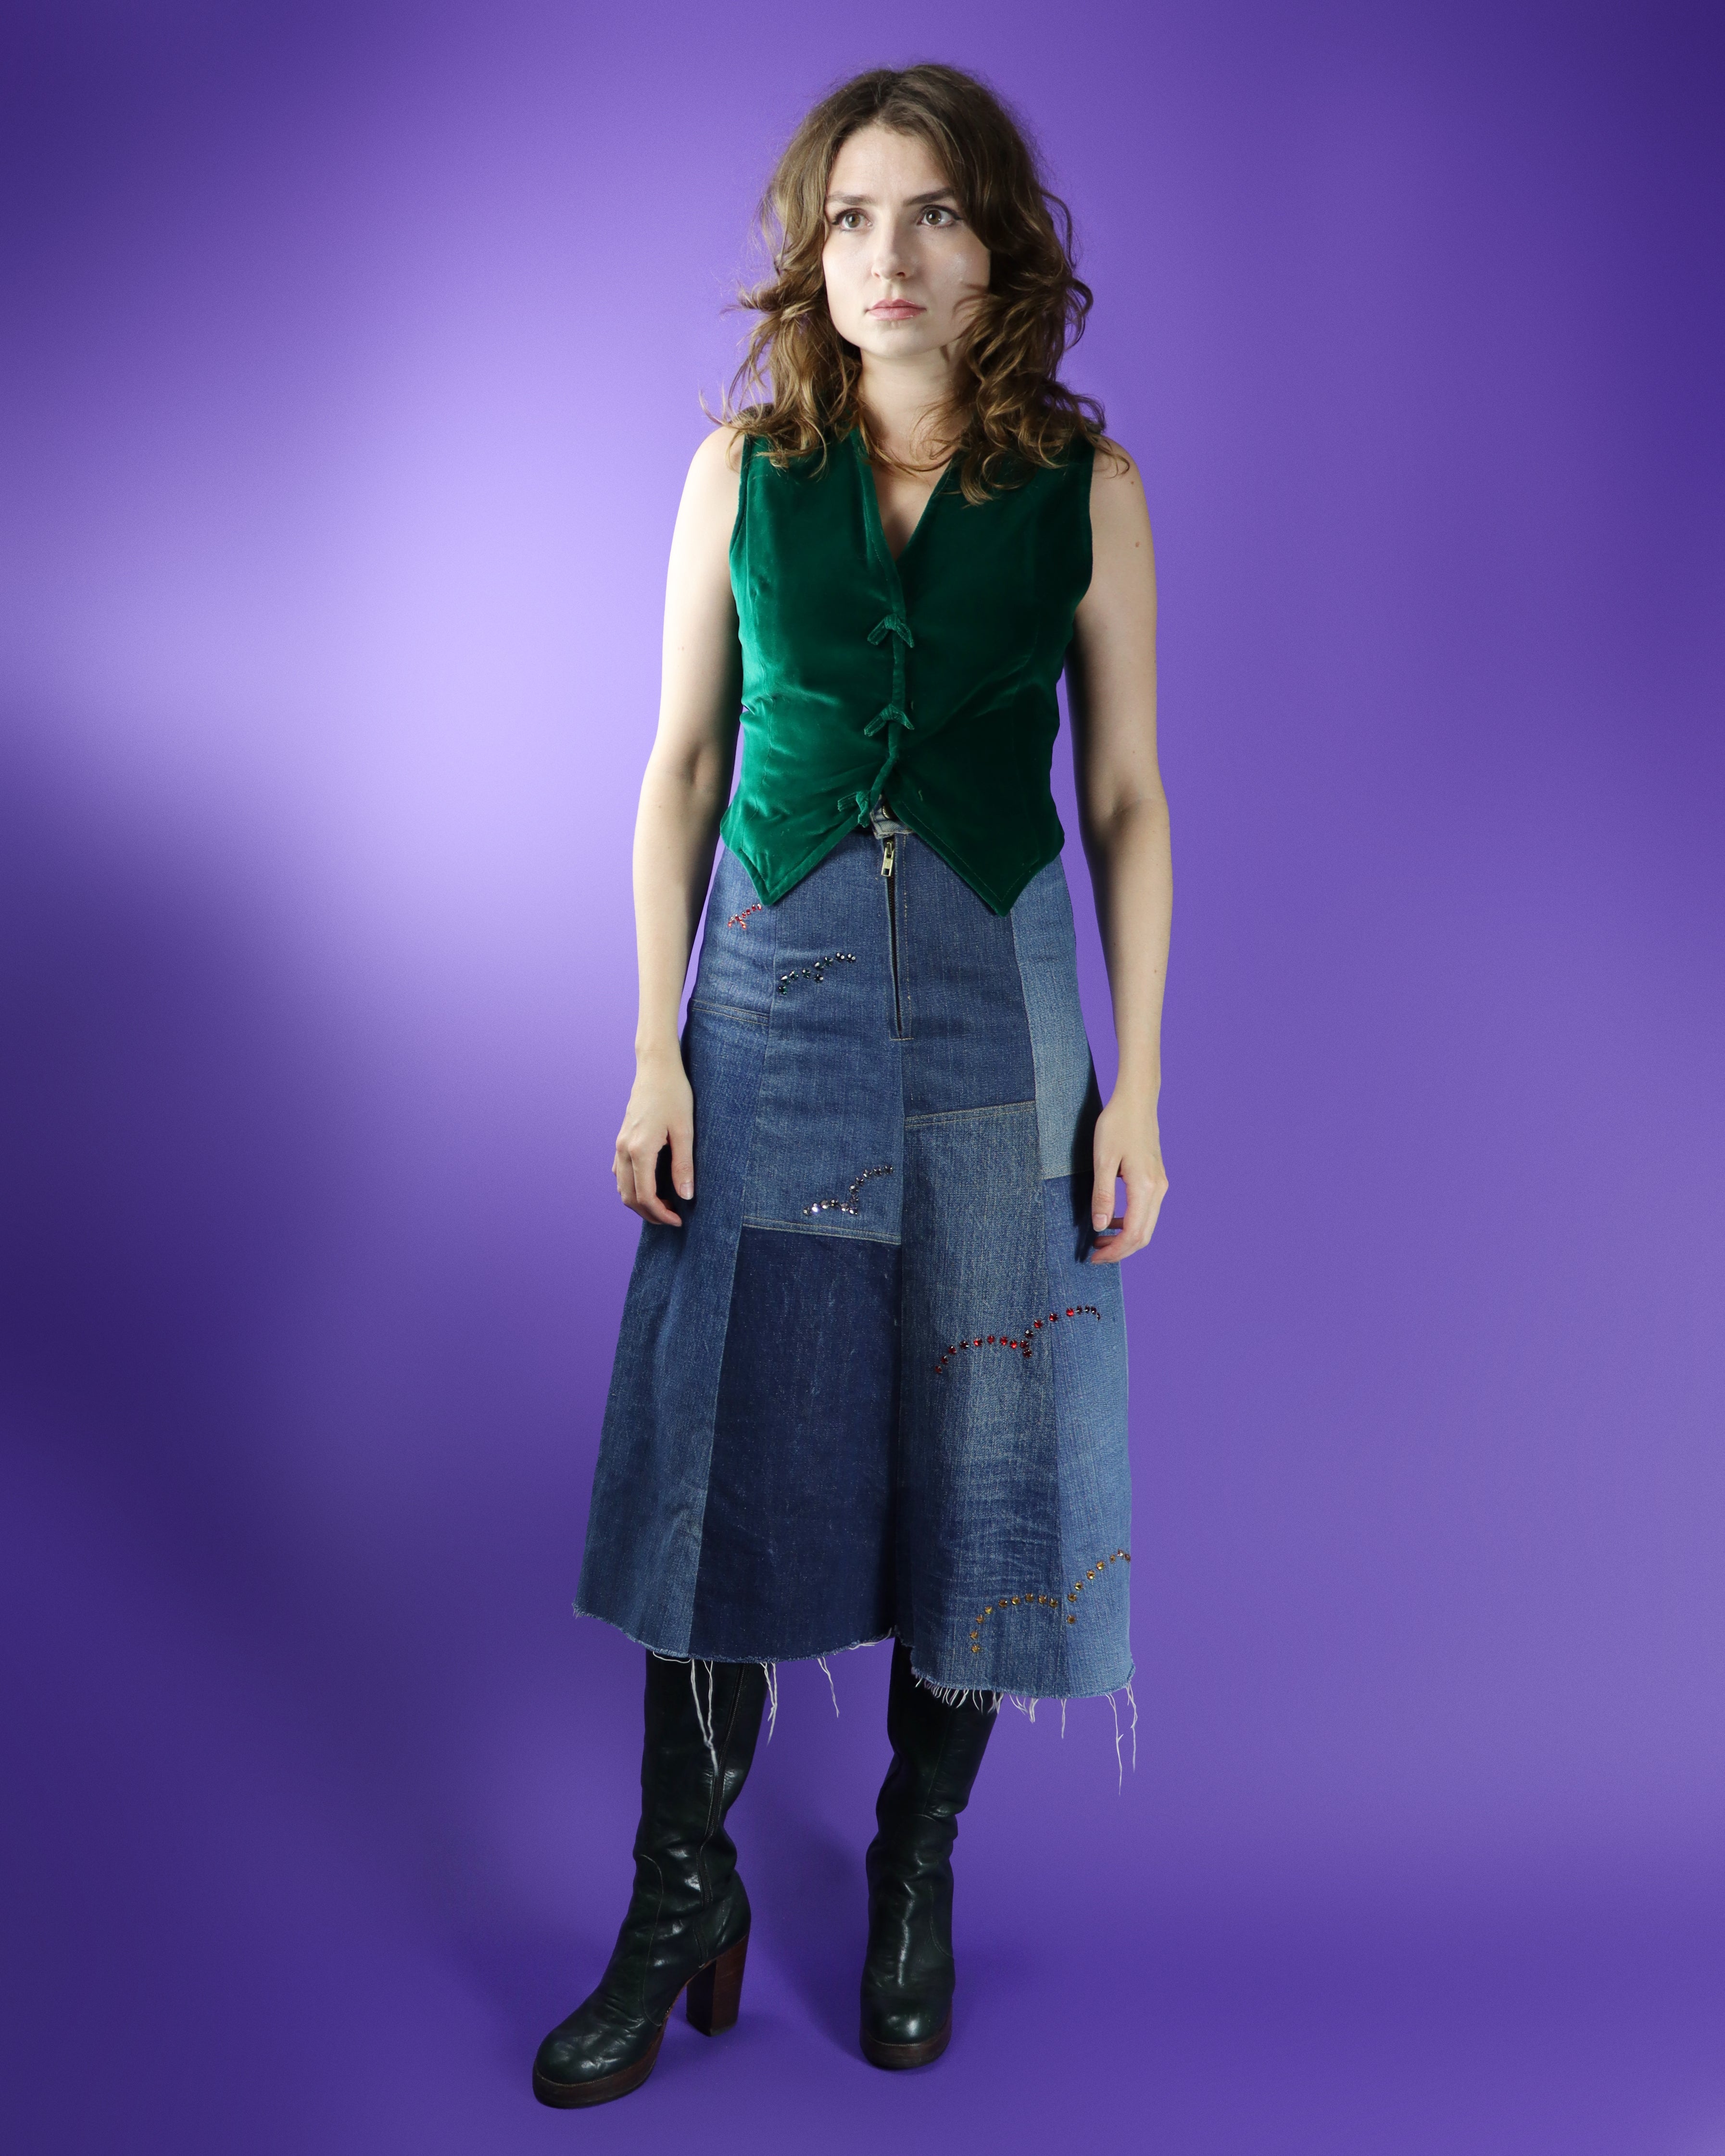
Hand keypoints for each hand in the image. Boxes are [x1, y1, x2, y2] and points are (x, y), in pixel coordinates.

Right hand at [614, 1050, 694, 1225]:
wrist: (656, 1068)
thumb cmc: (674, 1094)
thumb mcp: (685, 1130)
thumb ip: (683, 1165)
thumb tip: (686, 1195)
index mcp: (639, 1149)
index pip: (645, 1196)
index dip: (661, 1214)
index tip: (679, 1220)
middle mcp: (624, 1149)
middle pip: (630, 1197)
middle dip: (649, 1213)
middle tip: (672, 1218)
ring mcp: (619, 1144)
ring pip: (622, 1187)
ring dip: (640, 1202)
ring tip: (664, 1205)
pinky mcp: (621, 1139)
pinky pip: (620, 1173)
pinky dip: (632, 1187)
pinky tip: (652, 1187)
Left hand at [1087, 1089, 1167, 1262]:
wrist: (1136, 1101)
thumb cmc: (1116, 1125)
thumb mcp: (1102, 1160)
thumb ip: (1102, 1195)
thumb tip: (1100, 1227)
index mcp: (1144, 1187)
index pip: (1133, 1234)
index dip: (1114, 1251)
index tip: (1094, 1257)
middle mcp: (1158, 1189)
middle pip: (1144, 1236)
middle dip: (1120, 1251)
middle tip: (1095, 1255)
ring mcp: (1160, 1185)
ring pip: (1147, 1226)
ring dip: (1125, 1238)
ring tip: (1100, 1240)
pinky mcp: (1156, 1179)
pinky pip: (1147, 1212)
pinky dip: (1131, 1224)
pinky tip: (1112, 1220)